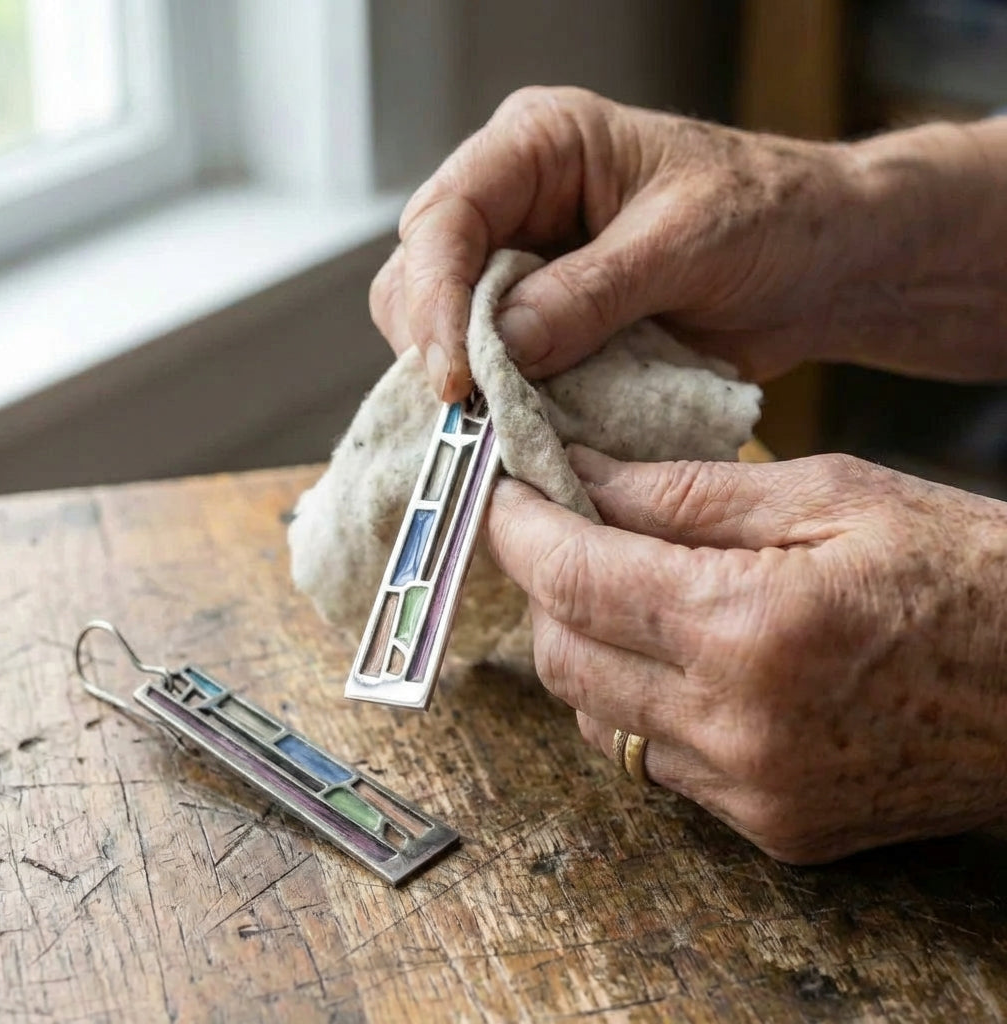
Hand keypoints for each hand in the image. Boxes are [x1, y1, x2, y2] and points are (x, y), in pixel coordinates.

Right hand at [370, 87, 1006, 400]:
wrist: (820, 265)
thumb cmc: (769, 216)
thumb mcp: (685, 242)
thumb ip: (592, 293)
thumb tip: (504, 348)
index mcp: (539, 147)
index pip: (445, 218)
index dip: (436, 299)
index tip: (454, 377)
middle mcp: (515, 205)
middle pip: (420, 276)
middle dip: (437, 346)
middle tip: (470, 412)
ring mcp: (525, 271)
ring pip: (447, 331)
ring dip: (469, 382)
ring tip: (502, 423)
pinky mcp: (545, 328)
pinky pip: (497, 370)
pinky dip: (505, 404)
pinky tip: (525, 427)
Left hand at [484, 445, 1006, 862]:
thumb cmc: (966, 569)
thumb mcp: (829, 494)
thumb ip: (685, 493)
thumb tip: (581, 475)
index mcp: (750, 628)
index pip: (575, 578)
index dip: (520, 529)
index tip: (503, 492)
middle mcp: (737, 729)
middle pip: (563, 654)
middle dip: (544, 585)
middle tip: (563, 528)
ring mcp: (753, 793)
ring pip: (596, 715)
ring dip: (586, 645)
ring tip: (624, 588)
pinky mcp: (773, 830)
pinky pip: (655, 761)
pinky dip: (638, 702)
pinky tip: (677, 655)